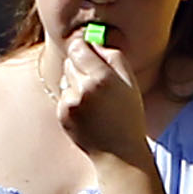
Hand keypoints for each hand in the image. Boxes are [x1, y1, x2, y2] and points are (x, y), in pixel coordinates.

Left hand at [45, 17, 150, 162]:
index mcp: (102, 78)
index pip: (79, 47)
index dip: (84, 48)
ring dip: (75, 82)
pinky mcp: (62, 115)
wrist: (119, 154)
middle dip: (81, 66)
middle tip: (97, 81)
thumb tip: (95, 40)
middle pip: (71, 61)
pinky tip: (88, 112)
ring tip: (94, 100)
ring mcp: (70, 103)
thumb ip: (113, 56)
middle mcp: (83, 89)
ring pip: (65, 78)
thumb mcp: (130, 83)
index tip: (89, 51)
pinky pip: (63, 95)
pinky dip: (72, 99)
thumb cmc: (128, 116)